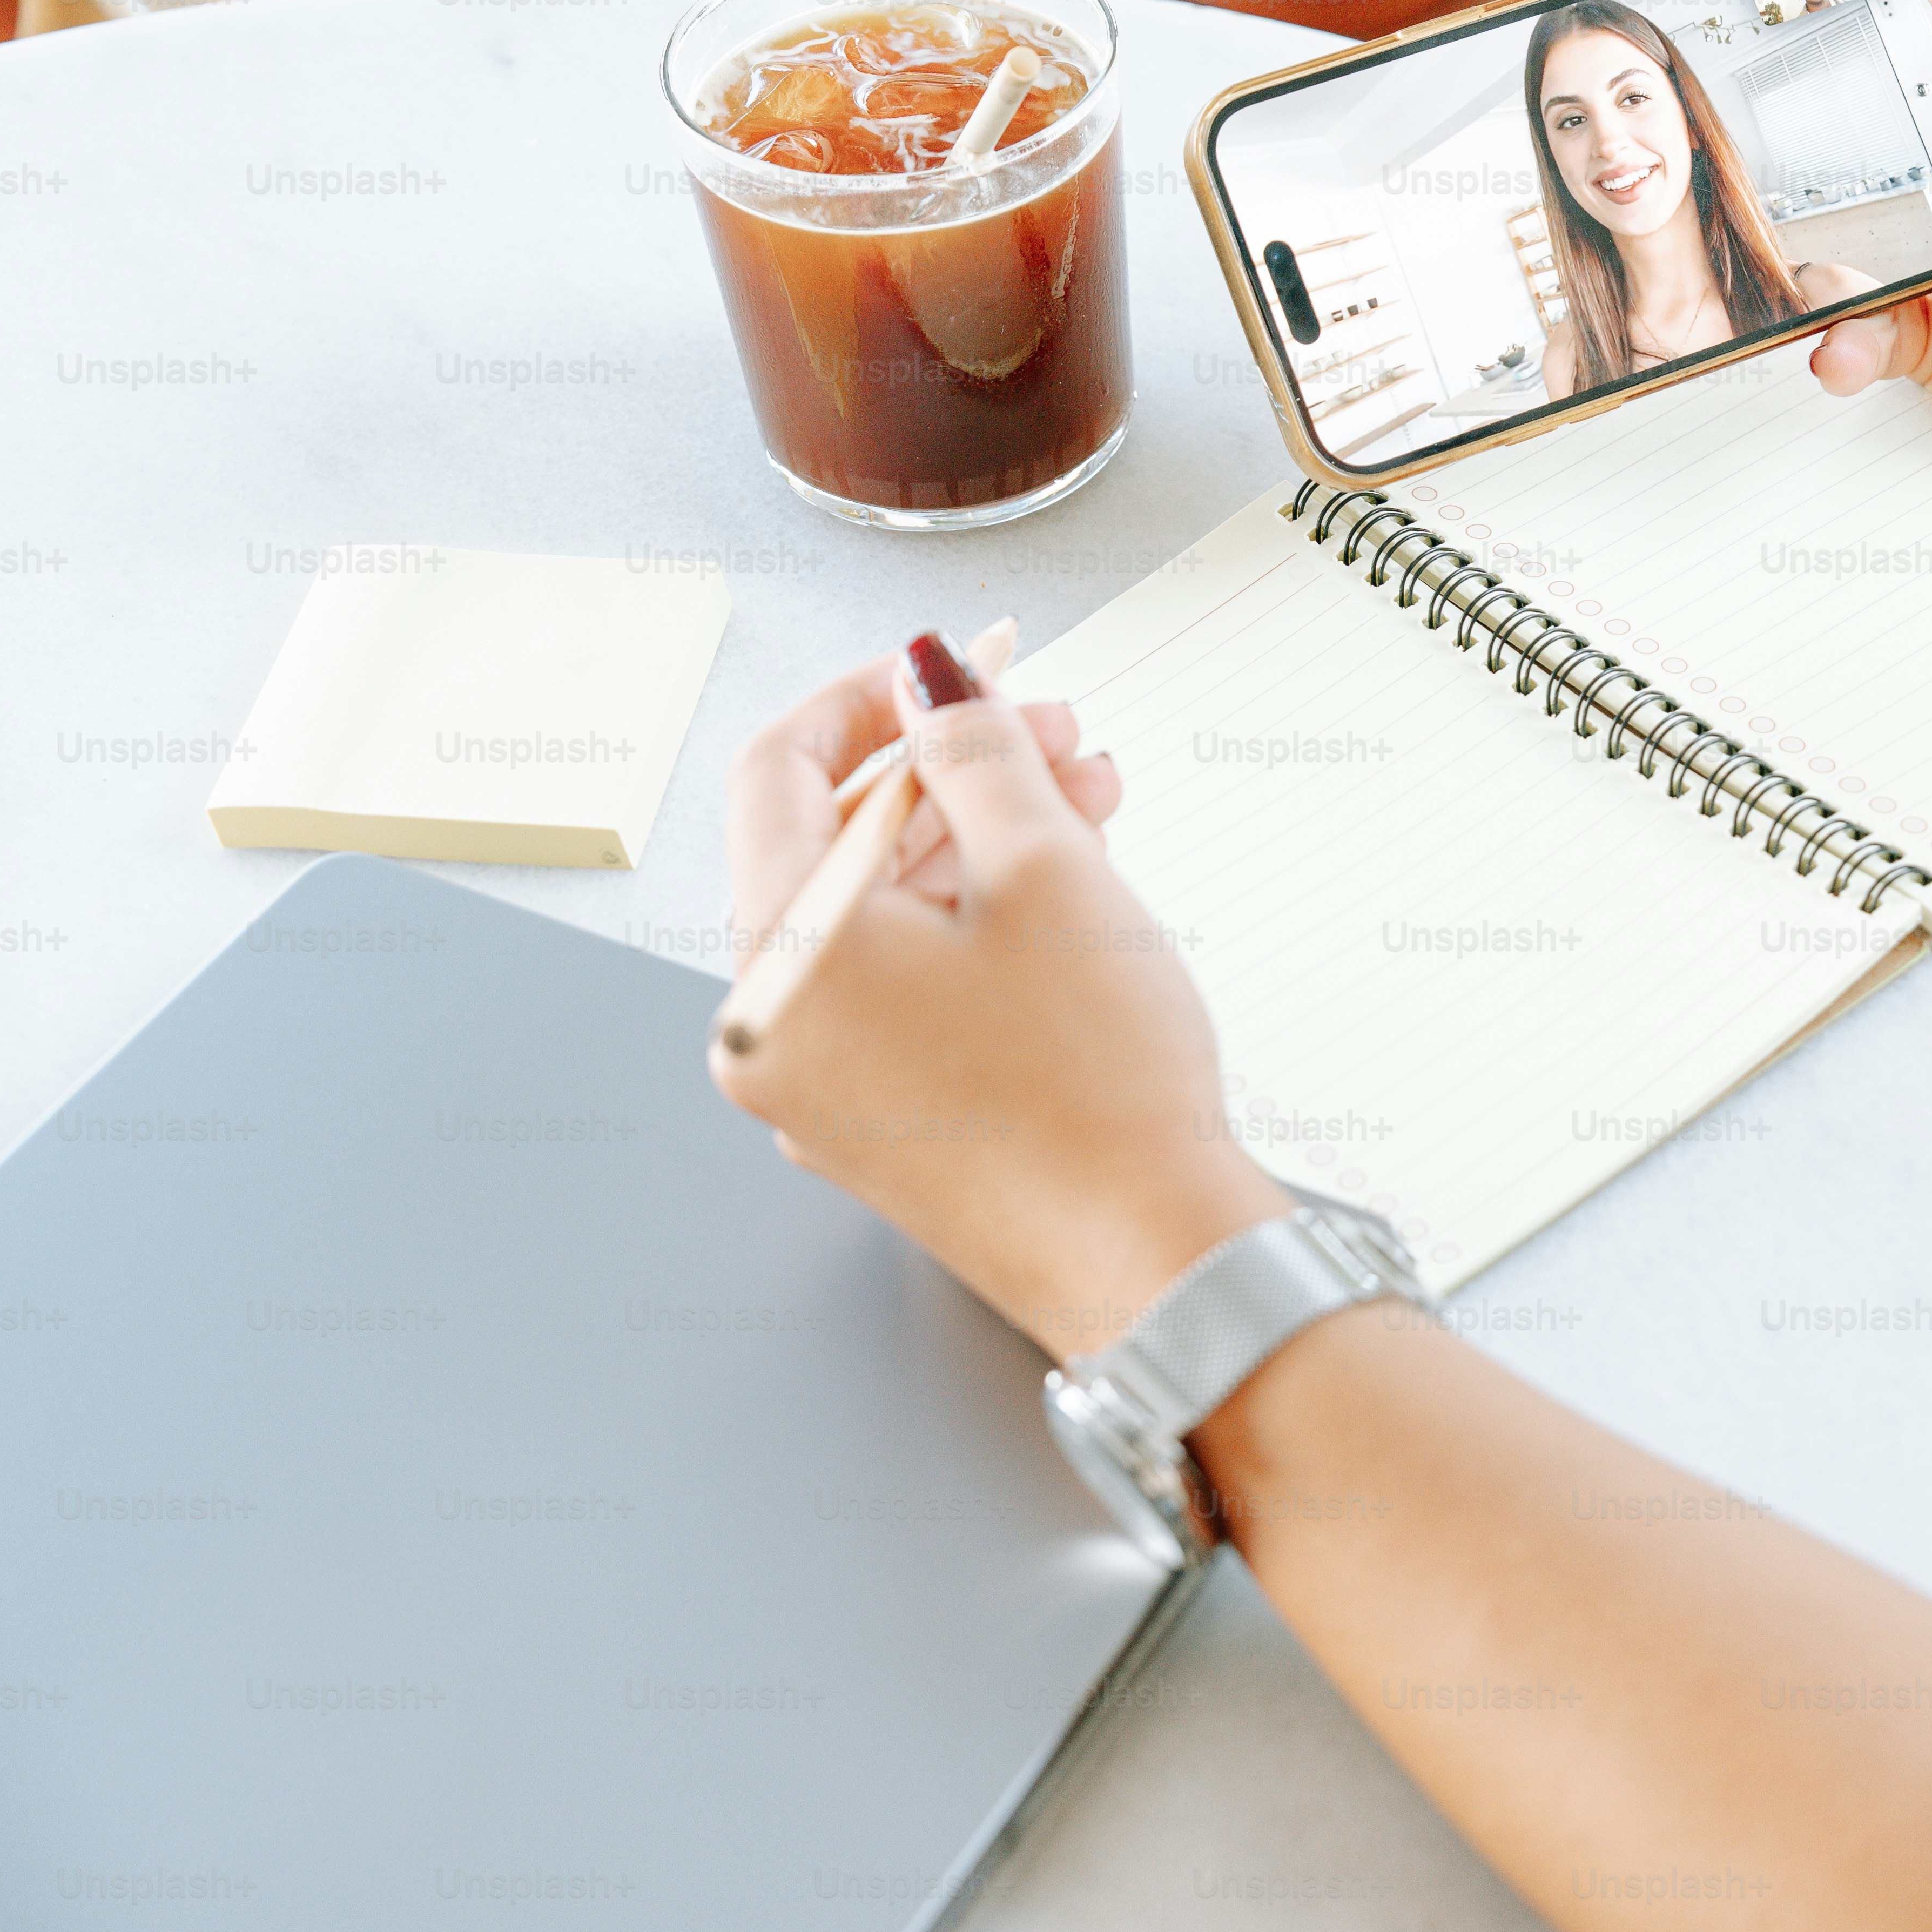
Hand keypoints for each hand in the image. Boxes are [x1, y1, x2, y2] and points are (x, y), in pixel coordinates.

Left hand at [708, 645, 1289, 1359]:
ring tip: (1088, 799)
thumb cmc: (1099, 1089)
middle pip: (839, 850)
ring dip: (979, 845)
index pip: (780, 774)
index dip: (869, 698)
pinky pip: (908, 991)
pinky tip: (1065, 893)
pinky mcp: (885, 1125)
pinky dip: (975, 929)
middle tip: (1050, 727)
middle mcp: (772, 1031)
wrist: (1158, 1264)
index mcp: (780, 962)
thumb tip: (929, 677)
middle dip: (950, 772)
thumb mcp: (1049, 874)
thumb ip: (975, 752)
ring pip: (885, 921)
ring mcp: (823, 1088)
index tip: (946, 667)